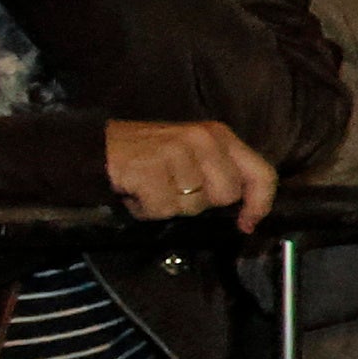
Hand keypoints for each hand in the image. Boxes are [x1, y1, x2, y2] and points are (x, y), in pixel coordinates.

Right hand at [104, 120, 275, 228]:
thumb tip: (248, 216)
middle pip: (226, 195)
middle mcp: (202, 140)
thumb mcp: (194, 154)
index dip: (259, 203)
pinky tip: (138, 192)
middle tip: (174, 189)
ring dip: (170, 206)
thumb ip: (222, 174)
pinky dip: (148, 209)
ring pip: (193, 206)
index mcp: (219, 135)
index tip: (248, 223)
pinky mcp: (149, 169)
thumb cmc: (148, 156)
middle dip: (201, 203)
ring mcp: (175, 152)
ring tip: (153, 187)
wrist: (96, 147)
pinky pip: (163, 209)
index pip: (261, 173)